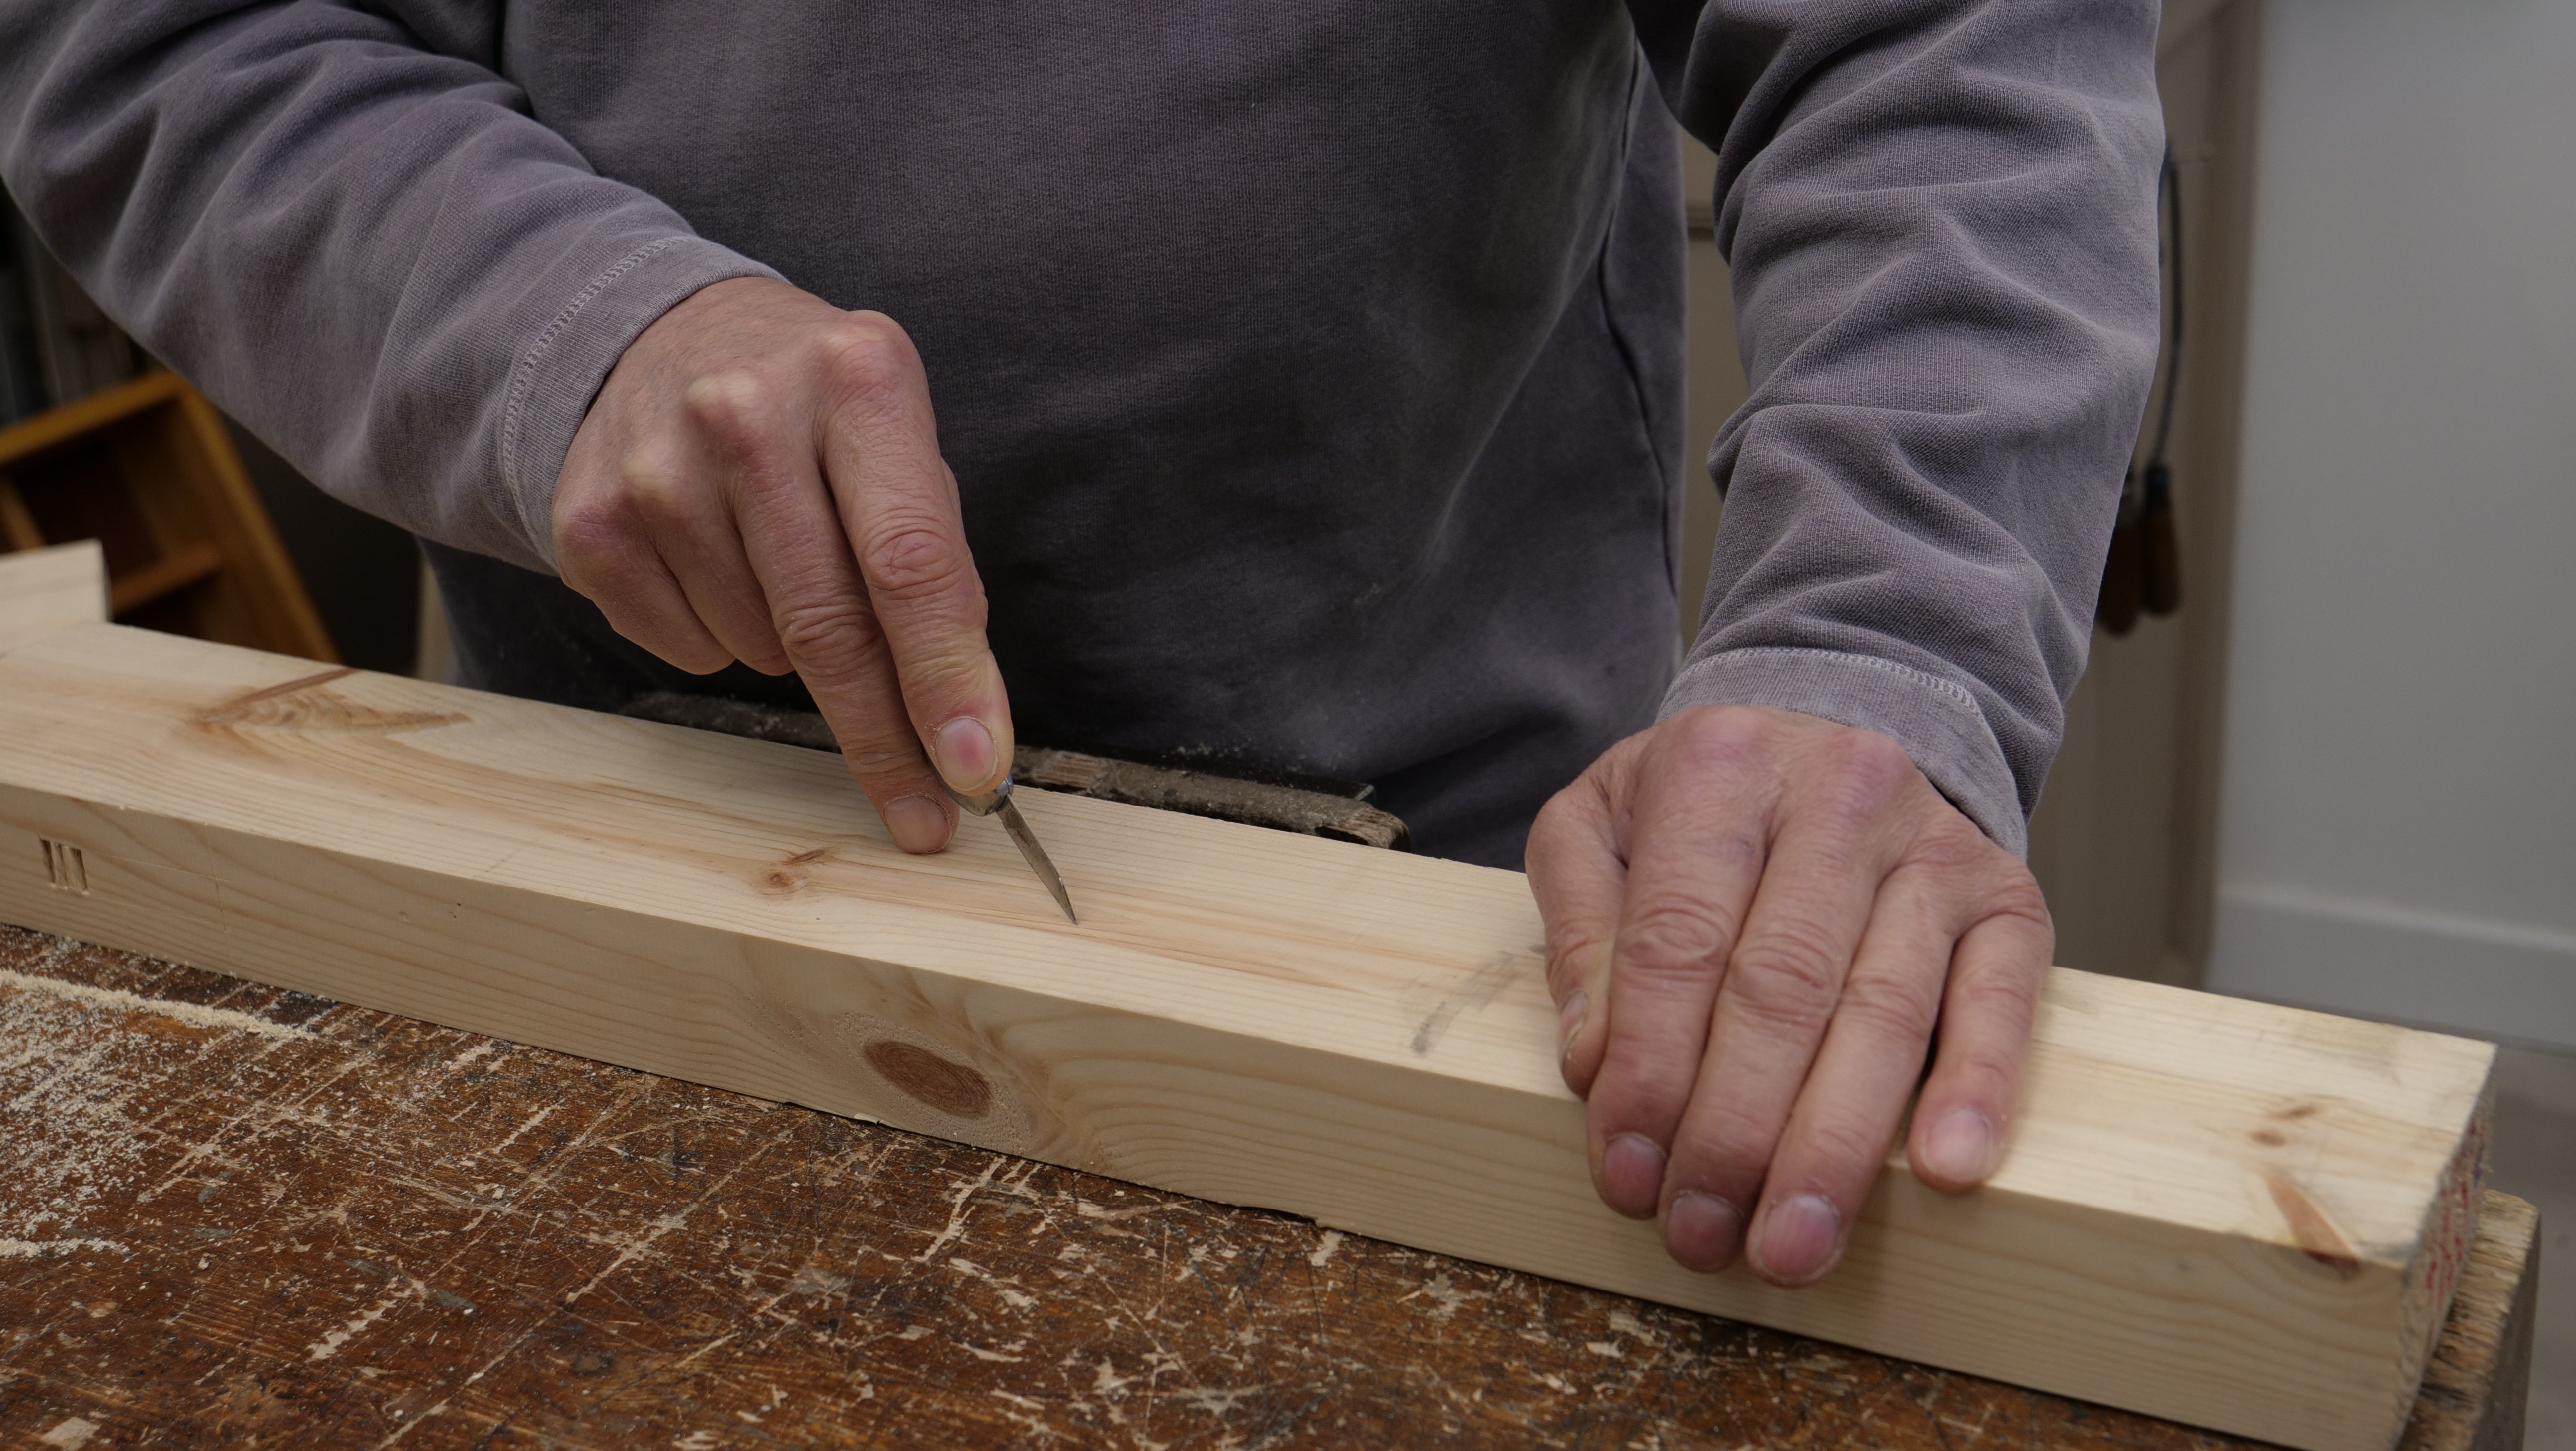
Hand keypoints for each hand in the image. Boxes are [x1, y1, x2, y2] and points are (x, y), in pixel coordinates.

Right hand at [554, 277, 1007, 852]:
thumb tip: (964, 728)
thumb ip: (934, 567)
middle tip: (924, 813)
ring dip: (796, 656)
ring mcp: (657, 468)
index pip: (910, 562)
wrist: (657, 341)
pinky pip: (688, 650)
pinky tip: (720, 569)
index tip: (977, 771)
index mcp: (858, 379)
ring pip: (761, 648)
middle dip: (886, 738)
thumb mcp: (895, 442)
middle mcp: (748, 412)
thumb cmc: (813, 413)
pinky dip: (724, 640)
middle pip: (831, 626)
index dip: (947, 681)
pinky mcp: (591, 522)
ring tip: (787, 575)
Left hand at [1525, 705, 2049, 1285]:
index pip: (1675, 942)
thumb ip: (1581, 934)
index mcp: (1718, 765)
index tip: (1627, 1175)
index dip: (1649, 1071)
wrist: (1833, 741)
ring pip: (1884, 1009)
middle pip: (1781, 988)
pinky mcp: (2008, 895)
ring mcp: (1933, 845)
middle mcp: (1838, 792)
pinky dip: (1976, 1089)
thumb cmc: (1700, 812)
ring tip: (1792, 1245)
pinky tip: (1945, 1173)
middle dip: (1735, 1131)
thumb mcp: (1599, 830)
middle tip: (1701, 1233)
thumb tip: (1595, 1064)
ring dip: (1834, 1146)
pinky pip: (1999, 1001)